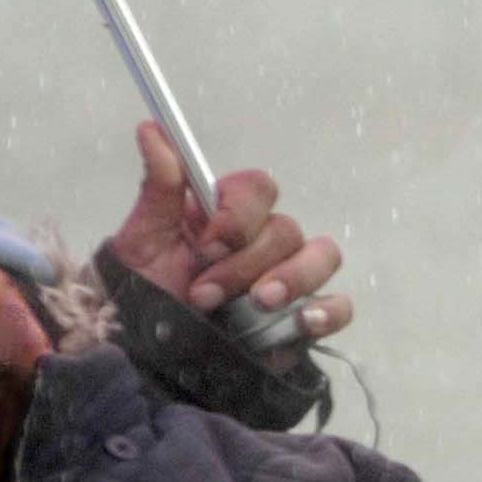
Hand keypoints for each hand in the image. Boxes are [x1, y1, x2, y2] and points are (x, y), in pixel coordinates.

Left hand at [105, 123, 350, 344]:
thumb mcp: (142, 238)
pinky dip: (328, 311)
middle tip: (204, 292)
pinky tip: (303, 321)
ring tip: (257, 303)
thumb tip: (152, 129)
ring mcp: (289, 281)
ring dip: (292, 278)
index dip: (239, 213)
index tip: (206, 243)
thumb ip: (159, 186)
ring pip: (321, 256)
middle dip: (245, 262)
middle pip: (287, 228)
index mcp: (228, 214)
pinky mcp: (302, 321)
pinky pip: (339, 306)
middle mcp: (264, 242)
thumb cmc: (145, 290)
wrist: (148, 353)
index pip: (259, 188)